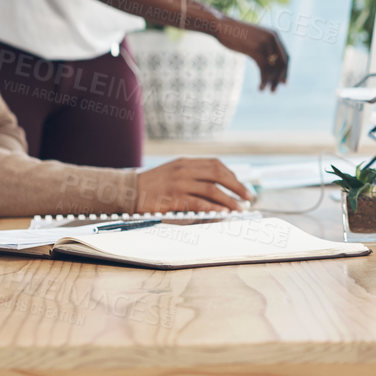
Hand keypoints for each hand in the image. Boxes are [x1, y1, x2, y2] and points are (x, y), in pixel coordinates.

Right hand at [136, 158, 251, 211]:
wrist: (127, 191)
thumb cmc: (151, 185)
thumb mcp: (172, 172)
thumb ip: (192, 175)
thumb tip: (217, 186)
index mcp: (186, 162)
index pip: (216, 165)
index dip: (232, 176)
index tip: (242, 186)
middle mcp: (185, 170)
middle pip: (219, 175)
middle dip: (237, 186)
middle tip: (248, 197)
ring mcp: (179, 183)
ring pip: (213, 190)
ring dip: (230, 200)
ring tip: (239, 208)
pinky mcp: (174, 198)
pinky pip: (200, 203)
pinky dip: (214, 208)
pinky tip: (223, 213)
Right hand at [216, 19, 289, 90]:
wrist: (222, 26)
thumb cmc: (236, 34)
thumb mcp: (254, 38)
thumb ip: (264, 47)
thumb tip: (269, 61)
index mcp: (275, 35)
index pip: (286, 57)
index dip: (286, 71)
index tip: (283, 82)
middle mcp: (273, 39)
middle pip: (283, 63)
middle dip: (279, 78)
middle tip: (274, 90)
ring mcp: (265, 44)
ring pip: (274, 67)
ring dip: (272, 81)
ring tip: (266, 90)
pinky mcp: (256, 50)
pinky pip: (264, 68)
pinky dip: (264, 80)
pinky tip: (260, 87)